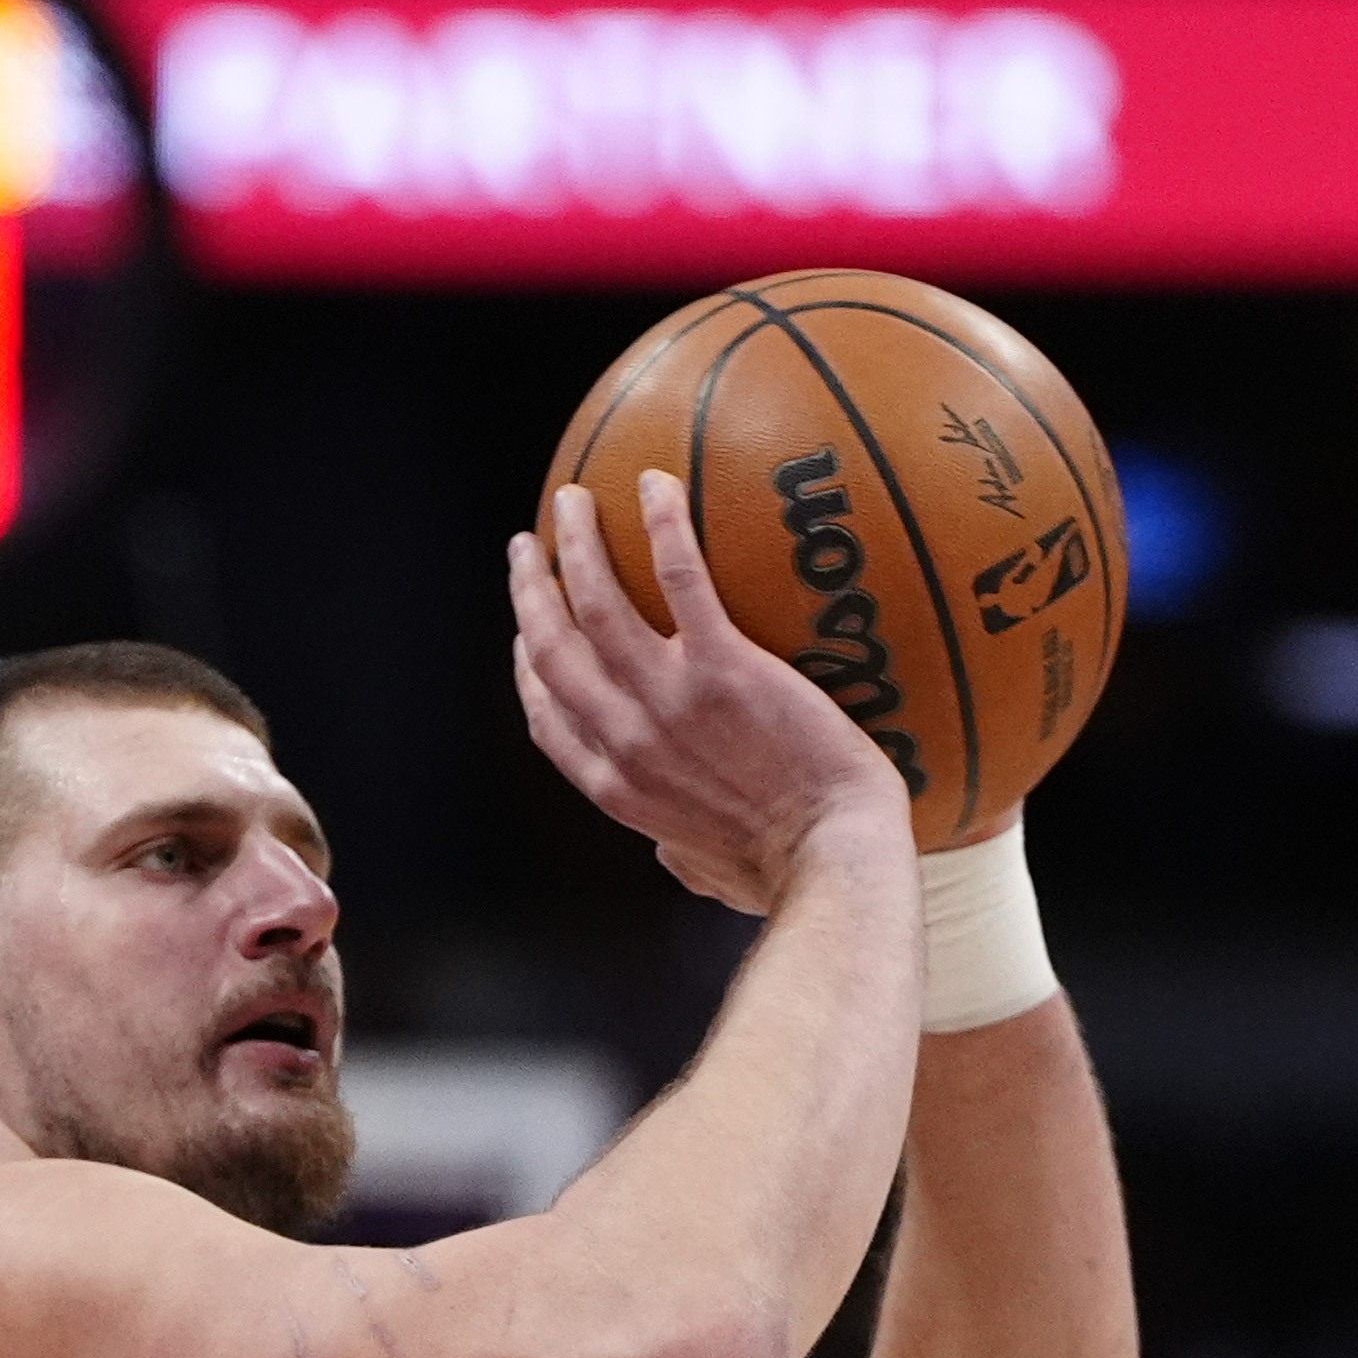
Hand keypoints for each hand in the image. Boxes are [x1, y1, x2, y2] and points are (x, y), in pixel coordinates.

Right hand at [507, 470, 913, 913]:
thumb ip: (680, 854)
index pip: (548, 717)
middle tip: (528, 548)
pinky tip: (657, 483)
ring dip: (575, 543)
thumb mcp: (708, 872)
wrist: (831, 858)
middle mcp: (624, 738)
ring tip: (575, 500)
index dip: (528, 667)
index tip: (526, 634)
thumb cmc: (785, 874)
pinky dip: (662, 526)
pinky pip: (680, 579)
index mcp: (616, 787)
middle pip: (550, 648)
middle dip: (528, 592)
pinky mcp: (723, 668)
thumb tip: (677, 856)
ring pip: (593, 602)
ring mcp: (667, 700)